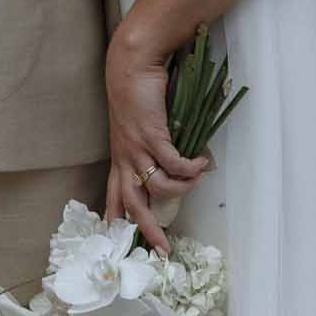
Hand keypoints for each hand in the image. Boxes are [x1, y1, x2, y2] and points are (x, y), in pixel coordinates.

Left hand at [104, 30, 209, 254]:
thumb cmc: (137, 92)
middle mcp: (125, 158)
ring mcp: (137, 148)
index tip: (121, 240)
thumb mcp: (137, 126)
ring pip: (160, 187)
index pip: (114, 196)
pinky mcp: (152, 136)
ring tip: (196, 178)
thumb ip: (152, 147)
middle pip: (133, 204)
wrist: (132, 65)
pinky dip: (191, 169)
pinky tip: (201, 162)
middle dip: (149, 230)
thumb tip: (175, 166)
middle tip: (164, 250)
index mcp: (119, 157)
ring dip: (183, 188)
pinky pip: (175, 164)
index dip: (117, 219)